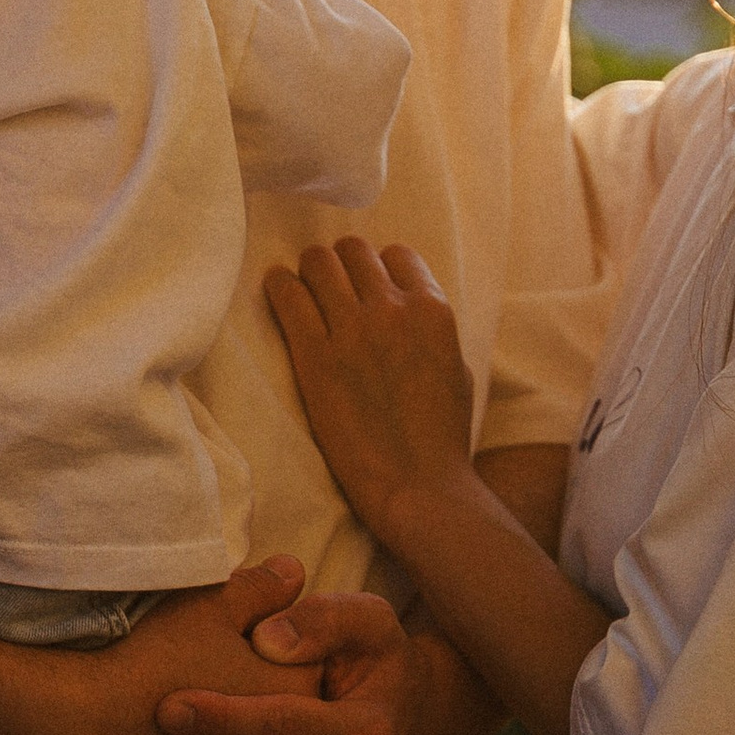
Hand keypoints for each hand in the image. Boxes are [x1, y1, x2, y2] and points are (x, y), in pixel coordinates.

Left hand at [263, 239, 477, 552]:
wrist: (416, 484)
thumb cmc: (441, 436)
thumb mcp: (456, 368)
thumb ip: (432, 329)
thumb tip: (408, 308)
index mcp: (433, 310)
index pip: (397, 255)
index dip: (379, 269)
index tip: (367, 285)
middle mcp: (393, 309)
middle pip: (354, 251)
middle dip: (342, 264)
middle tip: (331, 284)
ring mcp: (352, 330)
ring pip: (319, 262)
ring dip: (311, 270)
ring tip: (304, 287)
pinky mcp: (314, 355)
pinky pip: (288, 295)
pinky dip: (281, 286)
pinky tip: (278, 289)